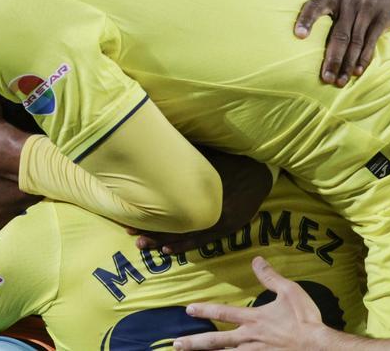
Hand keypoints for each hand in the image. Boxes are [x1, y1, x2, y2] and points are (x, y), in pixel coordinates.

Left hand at [132, 151, 272, 253]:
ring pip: (184, 234)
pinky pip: (201, 240)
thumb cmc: (231, 158)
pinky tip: (168, 250)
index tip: (128, 213)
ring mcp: (217, 220)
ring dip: (162, 240)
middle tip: (129, 232)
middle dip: (150, 227)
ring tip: (142, 244)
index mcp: (198, 189)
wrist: (260, 171)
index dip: (147, 210)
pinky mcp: (226, 227)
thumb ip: (185, 153)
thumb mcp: (207, 154)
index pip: (166, 204)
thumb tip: (160, 140)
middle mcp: (206, 207)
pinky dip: (184, 245)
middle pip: (172, 221)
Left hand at [174, 256, 326, 349]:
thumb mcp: (290, 291)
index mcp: (254, 318)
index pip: (223, 312)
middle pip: (216, 341)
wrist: (317, 346)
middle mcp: (249, 338)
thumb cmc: (305, 319)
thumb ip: (270, 277)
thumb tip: (256, 260)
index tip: (189, 309)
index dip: (204, 310)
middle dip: (194, 342)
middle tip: (176, 344)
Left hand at [290, 0, 389, 87]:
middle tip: (325, 78)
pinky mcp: (381, 20)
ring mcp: (367, 12)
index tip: (299, 36)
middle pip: (339, 35)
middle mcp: (350, 2)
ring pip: (355, 43)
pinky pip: (371, 42)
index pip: (316, 6)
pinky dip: (364, 58)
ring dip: (348, 64)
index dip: (307, 20)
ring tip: (339, 82)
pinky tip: (357, 72)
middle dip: (332, 58)